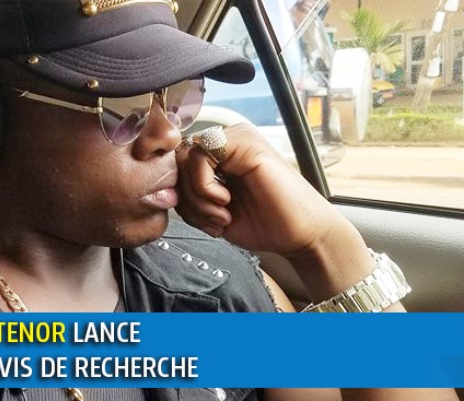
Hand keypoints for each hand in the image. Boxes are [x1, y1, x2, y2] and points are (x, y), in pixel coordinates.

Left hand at [174, 123, 346, 257]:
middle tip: (212, 219)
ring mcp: (237, 138)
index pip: (176, 164)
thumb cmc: (263, 224)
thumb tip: (162, 188)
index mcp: (220, 154)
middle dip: (186, 198)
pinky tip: (225, 203)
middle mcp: (227, 141)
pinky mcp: (245, 143)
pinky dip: (204, 187)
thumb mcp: (212, 212)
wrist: (301, 235)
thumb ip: (188, 196)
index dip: (180, 194)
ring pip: (184, 159)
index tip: (202, 219)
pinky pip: (201, 156)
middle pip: (176, 161)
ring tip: (222, 215)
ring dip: (196, 197)